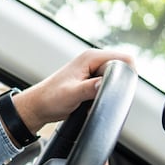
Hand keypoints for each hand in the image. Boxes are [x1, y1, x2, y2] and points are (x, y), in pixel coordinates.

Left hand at [13, 49, 133, 132]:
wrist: (38, 107)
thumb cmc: (50, 98)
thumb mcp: (72, 94)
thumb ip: (90, 88)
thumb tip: (105, 84)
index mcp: (90, 57)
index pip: (124, 59)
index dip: (126, 74)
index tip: (118, 89)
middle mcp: (93, 60)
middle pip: (122, 69)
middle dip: (117, 85)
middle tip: (100, 96)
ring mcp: (92, 70)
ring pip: (115, 79)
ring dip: (109, 91)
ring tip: (92, 99)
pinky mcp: (91, 80)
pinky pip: (107, 85)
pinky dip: (104, 95)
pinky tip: (91, 102)